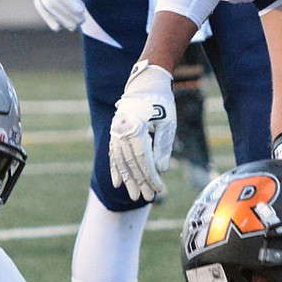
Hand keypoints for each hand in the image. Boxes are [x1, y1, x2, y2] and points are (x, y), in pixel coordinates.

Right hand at [30, 0, 95, 31]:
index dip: (71, 3)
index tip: (83, 11)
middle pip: (53, 1)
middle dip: (67, 13)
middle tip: (82, 21)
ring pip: (46, 5)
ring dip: (59, 17)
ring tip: (73, 26)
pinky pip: (39, 4)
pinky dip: (47, 16)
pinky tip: (57, 27)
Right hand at [108, 59, 175, 201]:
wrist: (146, 83)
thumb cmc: (162, 103)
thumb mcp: (168, 124)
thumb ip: (163, 147)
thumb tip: (160, 171)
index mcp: (136, 127)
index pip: (144, 159)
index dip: (151, 177)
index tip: (159, 189)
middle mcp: (122, 130)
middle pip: (131, 163)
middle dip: (140, 182)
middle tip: (147, 198)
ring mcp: (116, 131)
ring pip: (121, 161)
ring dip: (128, 180)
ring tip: (134, 196)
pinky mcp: (115, 131)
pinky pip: (113, 154)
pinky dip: (115, 169)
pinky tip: (117, 183)